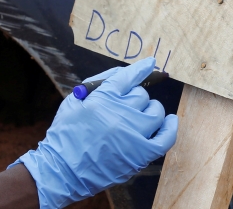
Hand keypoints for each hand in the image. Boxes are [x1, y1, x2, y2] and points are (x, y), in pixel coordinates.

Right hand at [12, 57, 177, 208]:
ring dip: (151, 110)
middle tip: (126, 106)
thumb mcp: (74, 101)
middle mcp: (120, 113)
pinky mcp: (141, 154)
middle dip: (135, 97)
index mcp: (103, 97)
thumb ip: (98, 83)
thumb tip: (124, 73)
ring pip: (155, 112)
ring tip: (142, 116)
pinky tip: (170, 121)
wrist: (62, 170)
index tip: (150, 63)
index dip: (141, 68)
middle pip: (141, 95)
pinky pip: (166, 137)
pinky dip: (170, 127)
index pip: (128, 76)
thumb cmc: (66, 134)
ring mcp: (132, 134)